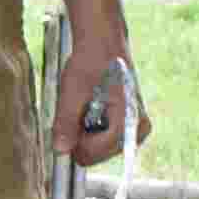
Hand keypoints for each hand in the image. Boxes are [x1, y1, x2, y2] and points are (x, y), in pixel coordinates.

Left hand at [50, 14, 150, 168]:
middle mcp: (138, 130)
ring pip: (97, 149)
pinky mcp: (128, 128)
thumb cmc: (90, 62)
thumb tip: (60, 151)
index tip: (65, 124)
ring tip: (85, 105)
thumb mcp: (73, 91)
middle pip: (97, 154)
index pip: (95, 152)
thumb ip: (66, 123)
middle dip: (81, 137)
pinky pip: (102, 140)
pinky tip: (90, 108)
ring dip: (84, 132)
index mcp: (129, 121)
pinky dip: (90, 128)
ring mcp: (135, 130)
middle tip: (79, 108)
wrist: (103, 43)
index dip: (74, 143)